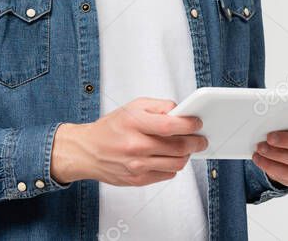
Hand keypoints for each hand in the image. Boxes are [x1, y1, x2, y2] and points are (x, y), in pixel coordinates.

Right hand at [51, 97, 208, 186]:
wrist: (87, 151)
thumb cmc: (111, 128)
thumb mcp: (132, 107)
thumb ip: (158, 106)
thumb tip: (180, 112)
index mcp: (134, 123)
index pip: (170, 125)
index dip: (189, 124)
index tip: (197, 122)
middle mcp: (135, 146)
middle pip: (179, 147)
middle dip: (195, 142)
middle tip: (200, 138)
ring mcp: (137, 165)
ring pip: (177, 164)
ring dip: (186, 155)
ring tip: (185, 148)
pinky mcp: (138, 180)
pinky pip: (167, 175)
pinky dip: (172, 166)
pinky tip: (167, 157)